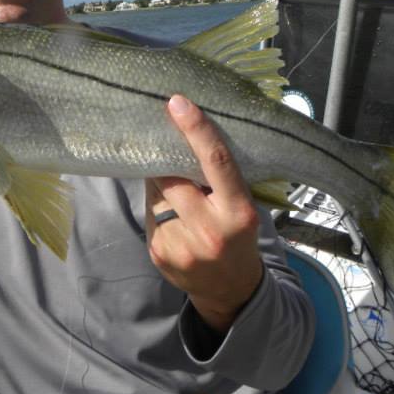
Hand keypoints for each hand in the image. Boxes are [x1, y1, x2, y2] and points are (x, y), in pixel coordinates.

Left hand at [146, 95, 263, 332]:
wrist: (231, 292)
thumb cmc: (238, 236)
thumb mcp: (244, 208)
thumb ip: (220, 180)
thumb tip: (184, 138)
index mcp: (238, 213)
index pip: (216, 162)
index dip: (196, 129)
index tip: (178, 102)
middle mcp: (209, 230)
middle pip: (173, 176)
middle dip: (166, 162)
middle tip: (166, 151)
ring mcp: (181, 245)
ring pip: (156, 193)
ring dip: (161, 186)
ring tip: (179, 198)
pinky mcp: (159, 254)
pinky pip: (150, 213)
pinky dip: (158, 207)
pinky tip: (173, 219)